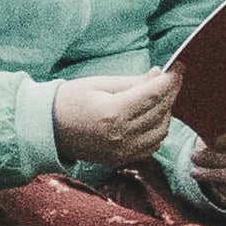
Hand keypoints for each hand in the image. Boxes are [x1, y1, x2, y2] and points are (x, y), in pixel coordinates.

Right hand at [51, 68, 181, 168]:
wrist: (46, 128)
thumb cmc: (69, 100)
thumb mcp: (98, 83)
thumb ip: (131, 81)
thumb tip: (159, 75)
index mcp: (114, 112)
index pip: (155, 93)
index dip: (171, 79)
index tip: (178, 67)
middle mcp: (122, 135)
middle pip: (161, 111)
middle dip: (170, 92)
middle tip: (171, 78)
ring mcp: (123, 150)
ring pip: (162, 130)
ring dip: (166, 112)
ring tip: (158, 97)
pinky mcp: (122, 159)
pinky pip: (152, 145)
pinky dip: (157, 130)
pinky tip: (151, 118)